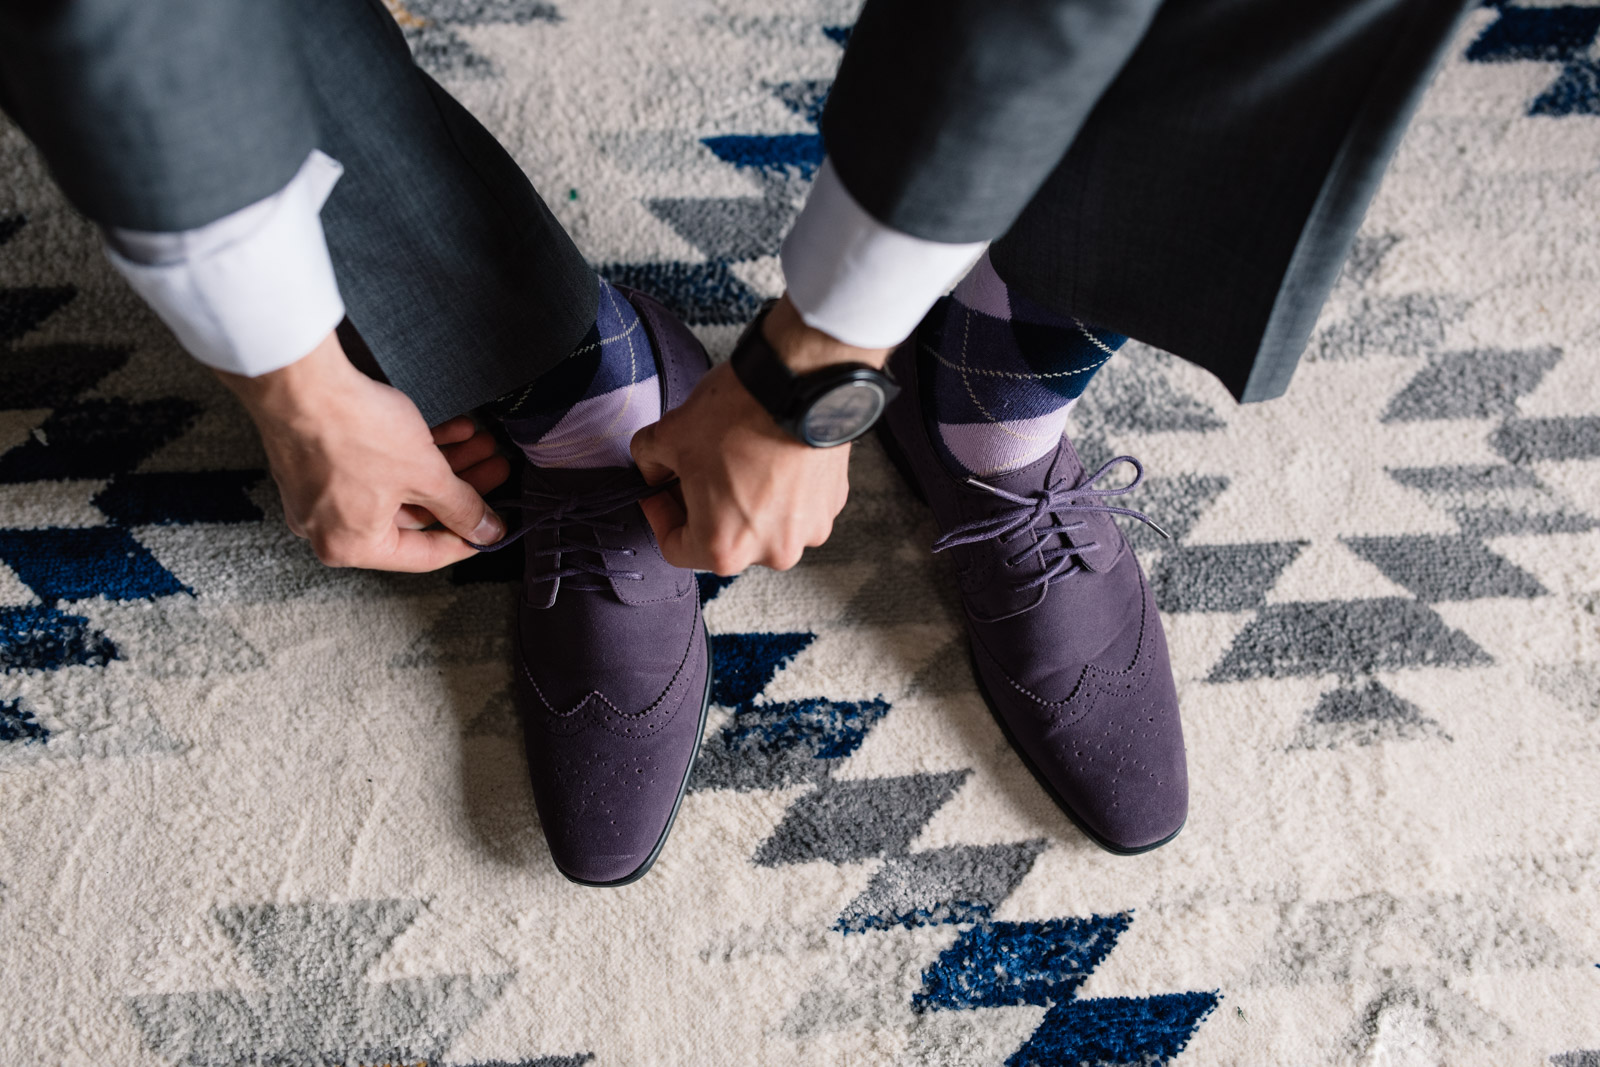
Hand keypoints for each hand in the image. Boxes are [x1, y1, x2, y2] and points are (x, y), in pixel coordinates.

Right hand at [217, 330, 510, 571]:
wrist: (299, 381)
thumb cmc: (355, 433)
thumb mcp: (426, 475)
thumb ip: (461, 507)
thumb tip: (487, 532)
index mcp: (352, 546)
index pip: (423, 555)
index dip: (468, 539)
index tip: (494, 526)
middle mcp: (330, 527)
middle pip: (413, 516)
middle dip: (459, 488)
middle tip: (495, 469)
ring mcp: (320, 492)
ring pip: (398, 486)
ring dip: (443, 465)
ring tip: (482, 442)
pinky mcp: (319, 458)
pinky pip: (376, 465)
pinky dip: (414, 451)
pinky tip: (454, 429)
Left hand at [629, 295, 890, 574]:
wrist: (798, 383)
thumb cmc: (735, 417)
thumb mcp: (667, 436)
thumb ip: (648, 463)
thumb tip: (655, 472)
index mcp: (723, 550)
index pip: (676, 548)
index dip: (659, 515)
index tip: (658, 491)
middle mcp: (770, 553)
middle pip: (723, 539)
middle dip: (704, 507)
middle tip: (696, 471)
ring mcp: (807, 532)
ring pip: (762, 524)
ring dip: (745, 501)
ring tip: (738, 461)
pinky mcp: (832, 505)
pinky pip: (796, 507)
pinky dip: (781, 490)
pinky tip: (771, 457)